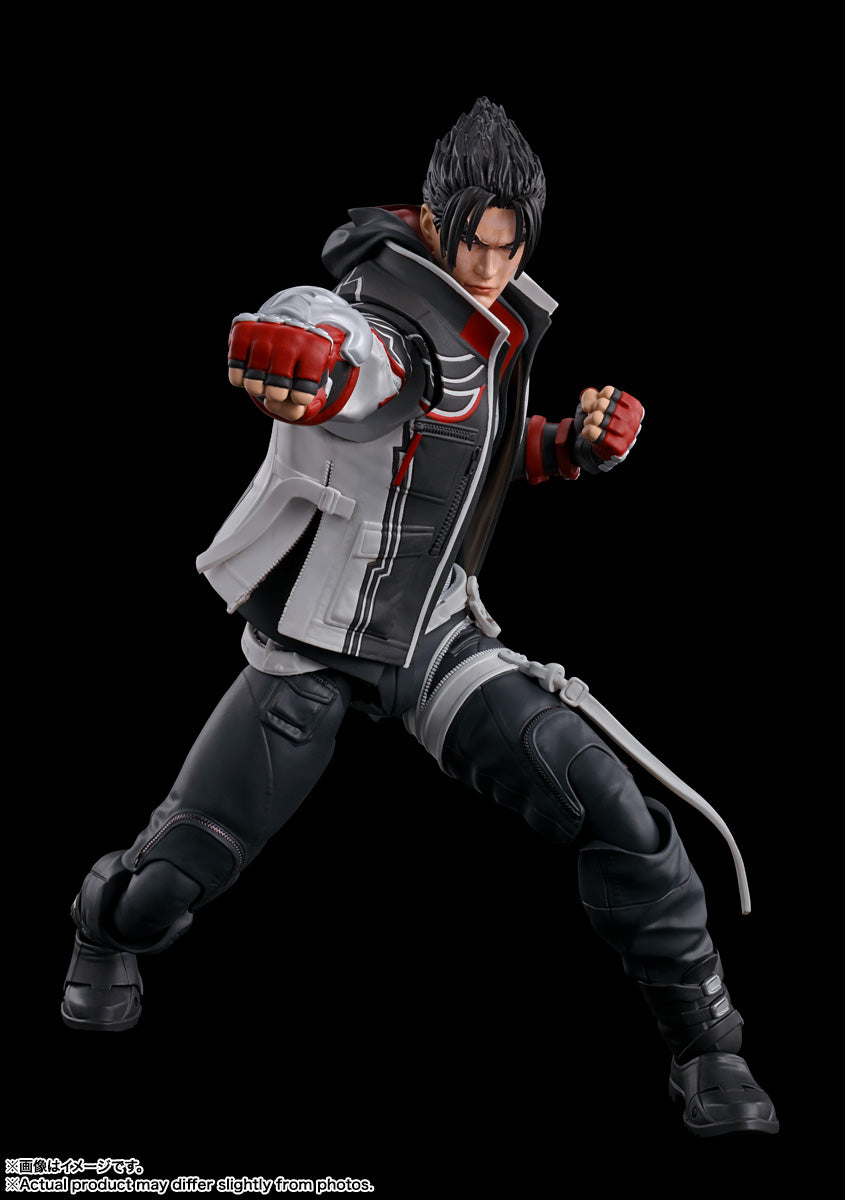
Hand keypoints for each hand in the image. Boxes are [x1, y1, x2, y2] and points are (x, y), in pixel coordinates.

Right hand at [227, 319, 341, 420]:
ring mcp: (264, 334)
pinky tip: (250, 370)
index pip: (303, 393)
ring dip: (260, 388)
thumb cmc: (321, 335)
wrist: (300, 308)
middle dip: (280, 396)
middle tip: (284, 384)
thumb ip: (358, 347)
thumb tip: (348, 353)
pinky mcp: (243, 331)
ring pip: (254, 383)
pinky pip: (236, 370)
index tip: (304, 389)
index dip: (301, 399)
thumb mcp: (352, 335)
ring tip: (269, 376)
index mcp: (315, 344)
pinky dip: (240, 378)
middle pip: (277, 392)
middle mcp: (289, 338)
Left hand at [578, 385, 643, 465]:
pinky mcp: (619, 448)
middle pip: (603, 404)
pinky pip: (597, 435)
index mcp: (633, 406)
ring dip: (589, 420)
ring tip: (589, 423)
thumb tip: (588, 407)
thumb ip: (589, 396)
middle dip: (592, 409)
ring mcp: (627, 435)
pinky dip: (588, 432)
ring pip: (599, 419)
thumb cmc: (599, 421)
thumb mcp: (593, 403)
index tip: (599, 405)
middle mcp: (633, 420)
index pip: (609, 392)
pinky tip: (588, 432)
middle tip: (593, 414)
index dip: (598, 397)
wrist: (596, 446)